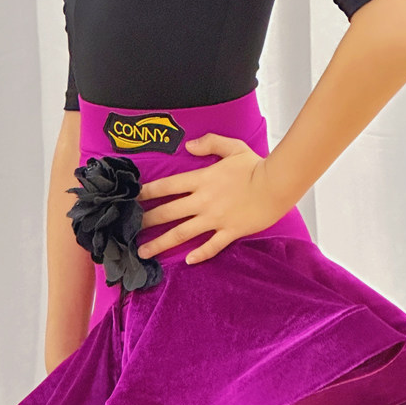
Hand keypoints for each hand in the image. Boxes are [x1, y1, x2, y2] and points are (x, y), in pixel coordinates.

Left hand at [136, 133, 286, 264]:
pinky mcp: (230, 231)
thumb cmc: (255, 164)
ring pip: (182, 233)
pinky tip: (188, 261)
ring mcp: (216, 219)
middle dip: (146, 221)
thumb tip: (189, 146)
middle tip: (128, 229)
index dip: (147, 192)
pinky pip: (212, 246)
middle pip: (168, 213)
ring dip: (161, 243)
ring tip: (144, 252)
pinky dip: (200, 254)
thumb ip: (209, 144)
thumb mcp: (232, 147)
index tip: (131, 199)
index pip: (167, 186)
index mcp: (202, 179)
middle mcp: (204, 201)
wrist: (277, 184)